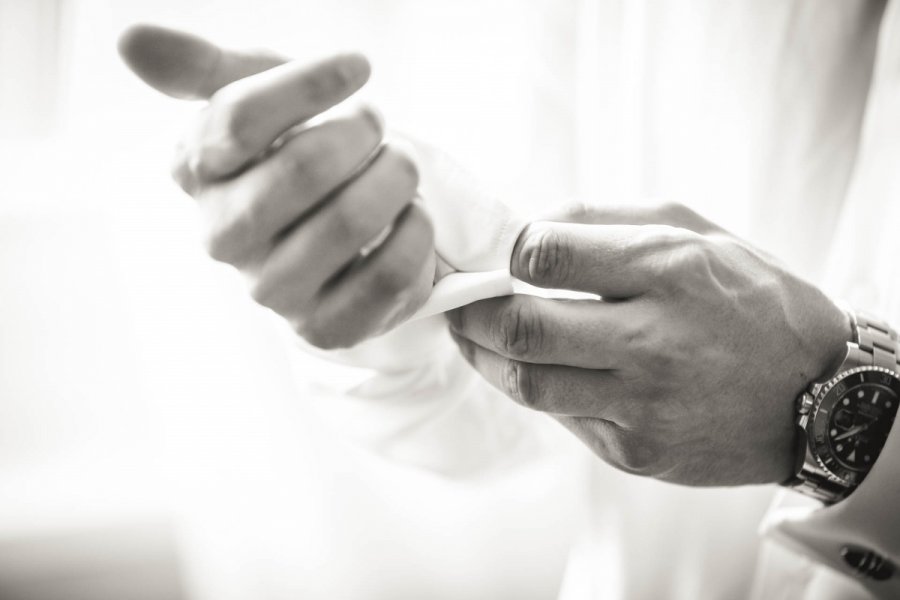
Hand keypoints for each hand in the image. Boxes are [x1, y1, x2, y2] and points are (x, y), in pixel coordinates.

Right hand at [118, 25, 433, 348]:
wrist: (343, 232)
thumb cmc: (298, 151)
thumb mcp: (257, 98)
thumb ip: (203, 69)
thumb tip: (131, 40)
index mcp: (197, 173)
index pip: (239, 119)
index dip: (309, 83)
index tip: (358, 66)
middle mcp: (224, 237)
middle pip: (302, 169)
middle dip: (359, 134)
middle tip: (377, 124)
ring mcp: (273, 291)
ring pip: (349, 222)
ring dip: (395, 179)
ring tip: (400, 167)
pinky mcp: (325, 328)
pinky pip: (386, 276)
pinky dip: (415, 232)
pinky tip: (412, 214)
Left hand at [447, 202, 850, 485]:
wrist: (816, 395)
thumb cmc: (749, 299)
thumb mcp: (694, 231)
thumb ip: (604, 222)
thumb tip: (523, 228)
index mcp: (669, 270)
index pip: (544, 254)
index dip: (504, 253)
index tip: (495, 255)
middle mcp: (654, 341)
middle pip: (520, 327)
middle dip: (469, 309)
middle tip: (455, 298)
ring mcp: (643, 405)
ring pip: (525, 382)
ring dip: (481, 355)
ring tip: (471, 334)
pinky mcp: (635, 452)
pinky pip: (558, 417)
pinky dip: (532, 387)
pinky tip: (530, 366)